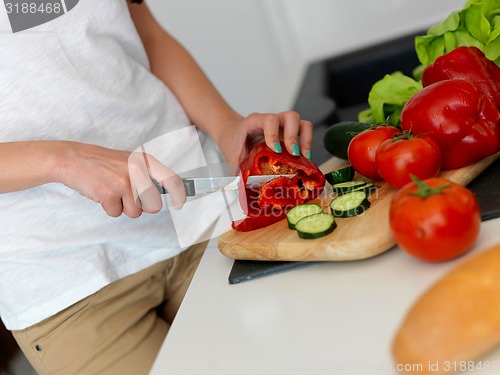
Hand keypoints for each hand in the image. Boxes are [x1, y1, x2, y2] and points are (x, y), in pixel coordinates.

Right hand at [58, 142, 185, 217]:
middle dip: (141, 206)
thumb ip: (146, 176)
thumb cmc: (102, 163)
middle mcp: (138, 171)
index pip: (171, 180)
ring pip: (135, 212)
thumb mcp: (129, 162)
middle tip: (127, 195)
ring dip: (123, 207)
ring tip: (112, 191)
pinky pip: (116, 213)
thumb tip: (164, 195)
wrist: (72, 159)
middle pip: (153, 205)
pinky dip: (109, 208)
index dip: (179, 194)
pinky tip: (101, 193)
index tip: (180, 203)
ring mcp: (124, 182)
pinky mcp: (110, 194)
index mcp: (144, 161)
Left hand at [217, 111, 313, 171]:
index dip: (274, 134)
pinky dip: (308, 145)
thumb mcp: (233, 156)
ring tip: (304, 158)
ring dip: (306, 140)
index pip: (269, 120)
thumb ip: (239, 171)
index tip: (276, 151)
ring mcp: (283, 126)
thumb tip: (246, 191)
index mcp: (255, 122)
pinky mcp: (290, 134)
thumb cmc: (234, 143)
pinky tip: (304, 160)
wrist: (233, 134)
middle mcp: (273, 120)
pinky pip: (305, 133)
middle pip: (291, 117)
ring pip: (302, 124)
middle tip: (294, 155)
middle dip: (294, 137)